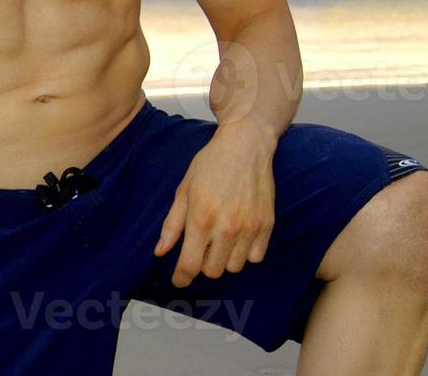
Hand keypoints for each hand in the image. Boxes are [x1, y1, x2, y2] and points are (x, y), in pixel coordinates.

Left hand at [154, 122, 276, 287]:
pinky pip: (255, 258)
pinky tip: (238, 235)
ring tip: (220, 237)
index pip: (190, 265)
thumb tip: (160, 252)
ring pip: (234, 267)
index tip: (178, 280)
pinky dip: (245, 253)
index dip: (181, 277)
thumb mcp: (183, 191)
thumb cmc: (209, 165)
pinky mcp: (267, 226)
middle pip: (212, 271)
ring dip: (224, 258)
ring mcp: (249, 228)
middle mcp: (226, 228)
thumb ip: (172, 225)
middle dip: (202, 263)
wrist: (245, 147)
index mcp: (200, 219)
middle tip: (200, 246)